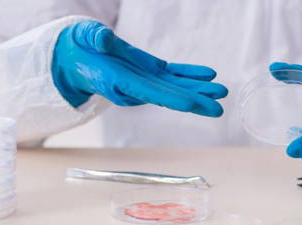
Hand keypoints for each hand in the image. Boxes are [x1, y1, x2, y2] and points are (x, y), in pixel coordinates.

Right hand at [52, 20, 227, 116]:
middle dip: (195, 102)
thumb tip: (104, 39)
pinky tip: (208, 75)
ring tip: (221, 92)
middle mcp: (138, 87)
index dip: (172, 98)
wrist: (80, 57)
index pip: (150, 93)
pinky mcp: (151, 71)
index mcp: (121, 83)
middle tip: (219, 109)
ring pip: (176, 87)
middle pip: (170, 97)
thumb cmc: (80, 48)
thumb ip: (94, 39)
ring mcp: (147, 80)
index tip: (192, 104)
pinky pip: (174, 74)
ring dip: (199, 90)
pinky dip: (191, 75)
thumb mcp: (84, 37)